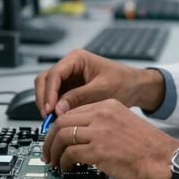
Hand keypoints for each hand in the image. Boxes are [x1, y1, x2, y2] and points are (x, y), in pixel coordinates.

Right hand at [34, 49, 164, 115]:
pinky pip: (55, 97)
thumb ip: (79, 97)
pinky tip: (58, 119)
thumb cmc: (123, 82)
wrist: (135, 87)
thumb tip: (58, 108)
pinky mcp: (70, 89)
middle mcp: (70, 66)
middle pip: (45, 80)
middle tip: (47, 117)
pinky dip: (54, 107)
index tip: (50, 109)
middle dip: (44, 98)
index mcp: (77, 58)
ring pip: (47, 88)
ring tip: (52, 120)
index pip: (54, 74)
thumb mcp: (102, 90)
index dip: (49, 92)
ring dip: (47, 104)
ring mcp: (69, 77)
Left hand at [43, 98, 178, 178]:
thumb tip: (82, 134)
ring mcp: (99, 131)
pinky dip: (63, 161)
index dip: (60, 124)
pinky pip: (69, 153)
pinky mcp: (97, 150)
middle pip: (63, 120)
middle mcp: (102, 114)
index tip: (56, 135)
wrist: (162, 159)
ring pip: (62, 136)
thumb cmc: (147, 147)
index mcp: (109, 105)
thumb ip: (104, 123)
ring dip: (54, 151)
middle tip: (48, 150)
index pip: (74, 110)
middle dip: (51, 137)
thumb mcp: (124, 124)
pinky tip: (66, 167)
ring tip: (54, 161)